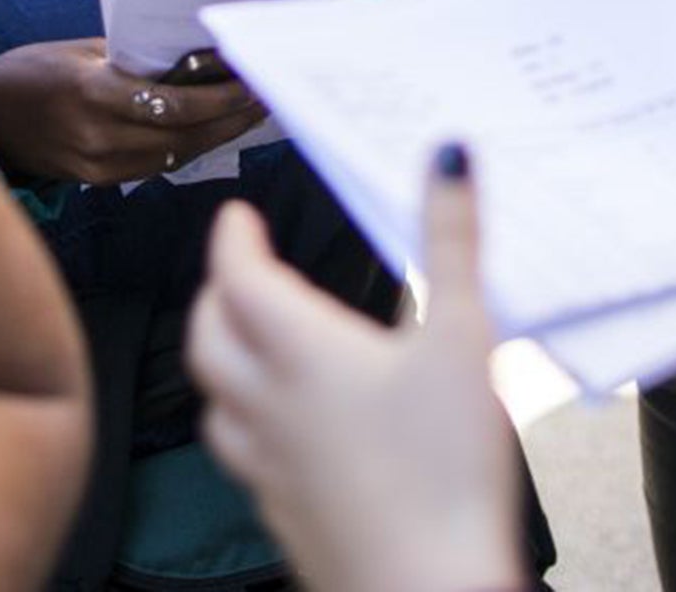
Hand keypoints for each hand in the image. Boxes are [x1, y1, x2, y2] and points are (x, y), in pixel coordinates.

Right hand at [0, 38, 267, 184]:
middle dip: (230, 118)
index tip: (251, 82)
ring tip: (249, 115)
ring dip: (217, 136)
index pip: (174, 102)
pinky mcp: (96, 182)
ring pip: (175, 154)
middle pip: (184, 134)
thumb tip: (194, 56)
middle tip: (266, 98)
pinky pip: (155, 166)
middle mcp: (98, 135)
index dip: (219, 97)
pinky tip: (210, 133)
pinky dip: (187, 148)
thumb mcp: (82, 49)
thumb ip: (134, 57)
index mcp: (93, 92)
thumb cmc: (32, 70)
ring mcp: (97, 165)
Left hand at [189, 147, 525, 591]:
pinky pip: (242, 456)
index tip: (237, 215)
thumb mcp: (466, 337)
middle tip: (238, 271)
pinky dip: (247, 422)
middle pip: (209, 336)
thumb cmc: (446, 470)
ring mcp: (269, 468)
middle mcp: (268, 405)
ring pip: (215, 400)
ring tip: (248, 344)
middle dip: (216, 293)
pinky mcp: (284, 516)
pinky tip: (282, 432)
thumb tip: (447, 158)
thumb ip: (453, 243)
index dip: (232, 239)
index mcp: (302, 351)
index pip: (239, 277)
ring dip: (221, 359)